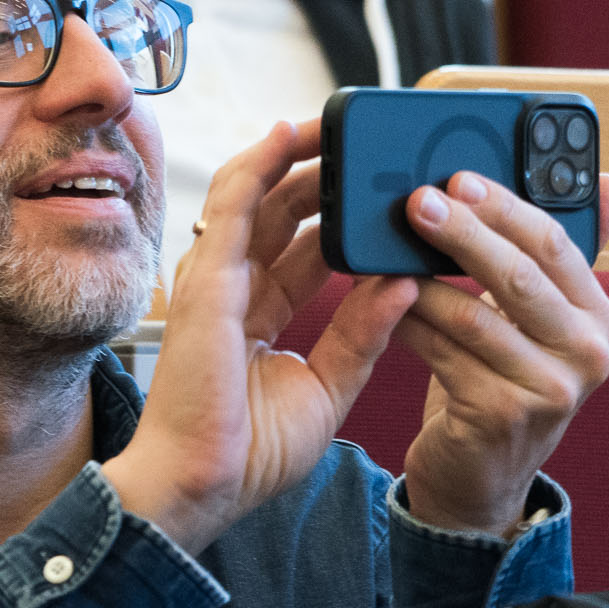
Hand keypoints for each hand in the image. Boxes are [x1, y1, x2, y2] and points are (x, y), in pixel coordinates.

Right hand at [102, 121, 416, 557]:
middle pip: (280, 212)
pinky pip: (233, 206)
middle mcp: (234, 287)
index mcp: (260, 314)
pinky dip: (259, 164)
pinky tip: (287, 134)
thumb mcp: (326, 386)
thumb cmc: (248, 450)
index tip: (378, 193)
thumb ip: (361, 333)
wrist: (204, 483)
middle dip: (322, 174)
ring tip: (334, 123)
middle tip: (367, 144)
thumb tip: (404, 283)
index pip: (302, 248)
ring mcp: (216, 278)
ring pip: (256, 194)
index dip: (337, 217)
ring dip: (295, 155)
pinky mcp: (208, 277)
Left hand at [391, 168, 608, 533]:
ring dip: (418, 281)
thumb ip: (559, 254)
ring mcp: (551, 389)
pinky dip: (406, 323)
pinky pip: (442, 352)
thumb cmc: (501, 375)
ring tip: (380, 253)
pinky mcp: (504, 416)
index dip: (506, 207)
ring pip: (472, 315)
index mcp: (598, 314)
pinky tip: (378, 303)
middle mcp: (589, 353)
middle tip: (415, 201)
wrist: (482, 473)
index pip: (556, 244)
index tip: (459, 177)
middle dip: (462, 232)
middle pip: (518, 276)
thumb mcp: (536, 317)